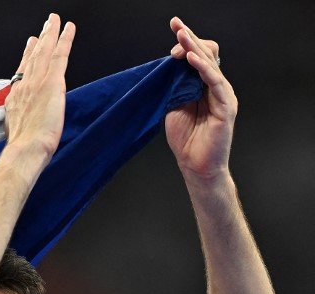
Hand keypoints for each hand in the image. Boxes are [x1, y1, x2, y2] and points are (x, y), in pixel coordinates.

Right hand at [4, 13, 75, 162]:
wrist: (25, 148)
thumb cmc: (22, 148)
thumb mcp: (16, 131)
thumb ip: (22, 120)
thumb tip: (27, 123)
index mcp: (15, 99)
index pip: (22, 72)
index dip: (27, 56)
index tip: (30, 45)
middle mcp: (24, 86)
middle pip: (33, 57)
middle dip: (39, 40)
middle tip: (45, 25)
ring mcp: (37, 82)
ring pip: (45, 51)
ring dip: (50, 33)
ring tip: (54, 20)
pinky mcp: (52, 82)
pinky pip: (60, 55)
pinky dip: (64, 40)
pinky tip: (69, 28)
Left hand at [165, 17, 237, 180]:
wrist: (195, 165)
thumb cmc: (185, 138)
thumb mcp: (174, 106)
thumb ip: (175, 86)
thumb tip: (171, 64)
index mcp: (203, 85)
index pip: (197, 57)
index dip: (186, 42)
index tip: (173, 28)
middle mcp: (215, 87)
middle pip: (206, 55)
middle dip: (189, 38)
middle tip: (176, 24)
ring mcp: (222, 95)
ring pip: (210, 64)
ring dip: (194, 48)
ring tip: (181, 36)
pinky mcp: (226, 106)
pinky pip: (215, 82)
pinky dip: (203, 69)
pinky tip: (190, 59)